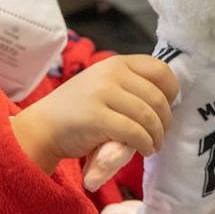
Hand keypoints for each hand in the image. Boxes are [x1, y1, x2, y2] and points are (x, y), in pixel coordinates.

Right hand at [12, 55, 177, 172]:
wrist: (43, 126)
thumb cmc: (79, 110)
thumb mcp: (104, 86)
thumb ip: (130, 85)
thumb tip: (168, 100)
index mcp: (117, 63)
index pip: (161, 70)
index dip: (171, 92)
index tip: (166, 109)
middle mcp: (111, 73)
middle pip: (158, 98)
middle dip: (165, 121)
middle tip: (160, 135)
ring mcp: (103, 93)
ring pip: (148, 116)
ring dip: (157, 136)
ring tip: (153, 146)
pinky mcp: (97, 117)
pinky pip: (135, 132)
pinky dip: (145, 144)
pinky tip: (144, 150)